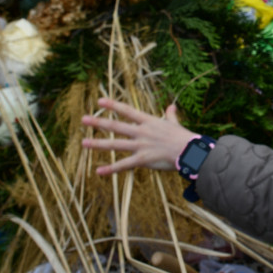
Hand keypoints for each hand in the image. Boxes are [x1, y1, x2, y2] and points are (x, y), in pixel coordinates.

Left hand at [81, 97, 198, 175]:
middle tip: (83, 119)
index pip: (127, 111)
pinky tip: (99, 171)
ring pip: (115, 144)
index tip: (100, 101)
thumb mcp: (174, 124)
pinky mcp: (143, 160)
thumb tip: (171, 106)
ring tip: (84, 143)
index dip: (113, 106)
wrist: (189, 151)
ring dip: (98, 143)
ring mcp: (141, 146)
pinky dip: (111, 169)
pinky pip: (124, 165)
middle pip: (116, 126)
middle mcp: (141, 132)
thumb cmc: (184, 138)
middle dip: (98, 122)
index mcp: (148, 122)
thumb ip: (170, 115)